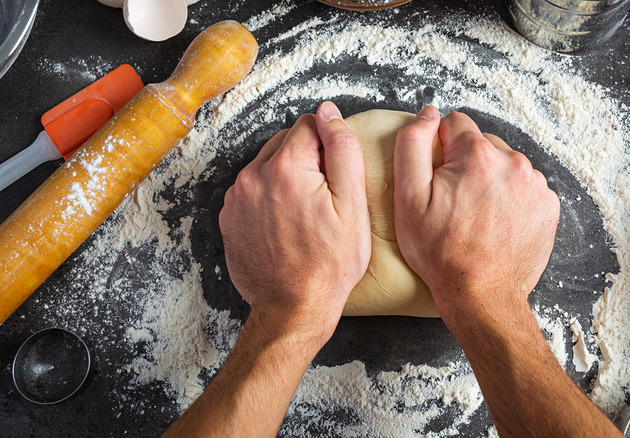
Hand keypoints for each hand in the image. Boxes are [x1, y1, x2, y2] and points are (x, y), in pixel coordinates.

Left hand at [219, 101, 370, 342]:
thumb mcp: (352, 204)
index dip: (329, 147)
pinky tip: (286, 225)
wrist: (294, 307)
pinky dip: (269, 198)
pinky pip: (253, 190)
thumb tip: (329, 113)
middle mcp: (253, 176)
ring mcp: (237, 198)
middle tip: (323, 200)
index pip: (309, 124)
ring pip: (268, 165)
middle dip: (306, 160)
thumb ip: (342, 148)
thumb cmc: (329, 263)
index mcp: (285, 168)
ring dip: (286, 178)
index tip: (335, 177)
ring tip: (304, 215)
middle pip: (285, 142)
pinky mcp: (230, 217)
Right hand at [393, 106, 559, 321]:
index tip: (437, 179)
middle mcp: (514, 162)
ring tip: (476, 215)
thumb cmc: (441, 252)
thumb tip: (428, 113)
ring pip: (505, 165)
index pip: (455, 124)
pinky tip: (496, 222)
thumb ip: (412, 144)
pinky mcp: (549, 205)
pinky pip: (524, 187)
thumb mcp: (408, 198)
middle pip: (482, 144)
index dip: (440, 149)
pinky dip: (510, 198)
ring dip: (490, 180)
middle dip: (467, 164)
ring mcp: (536, 185)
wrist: (481, 295)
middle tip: (454, 203)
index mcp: (479, 155)